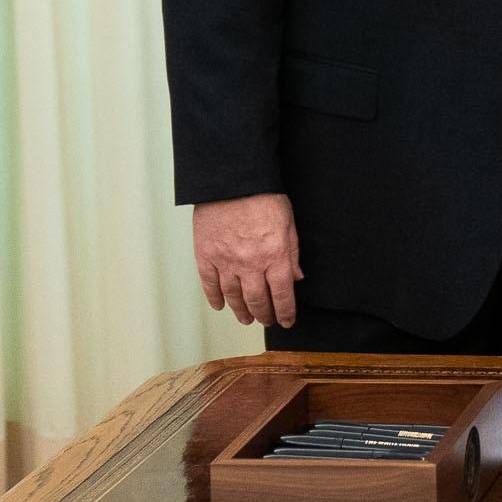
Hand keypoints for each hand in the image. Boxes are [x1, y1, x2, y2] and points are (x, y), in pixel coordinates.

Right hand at [194, 193, 301, 327]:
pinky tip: (220, 305)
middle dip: (264, 315)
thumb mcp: (288, 223)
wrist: (232, 181)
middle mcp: (250, 264)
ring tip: (246, 318)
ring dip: (241, 311)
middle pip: (258, 300)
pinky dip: (214, 298)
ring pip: (233, 297)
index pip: (282, 295)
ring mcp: (225, 261)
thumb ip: (292, 253)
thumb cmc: (263, 197)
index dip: (286, 312)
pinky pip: (209, 284)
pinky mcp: (206, 255)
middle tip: (267, 321)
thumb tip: (296, 278)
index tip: (287, 321)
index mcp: (275, 256)